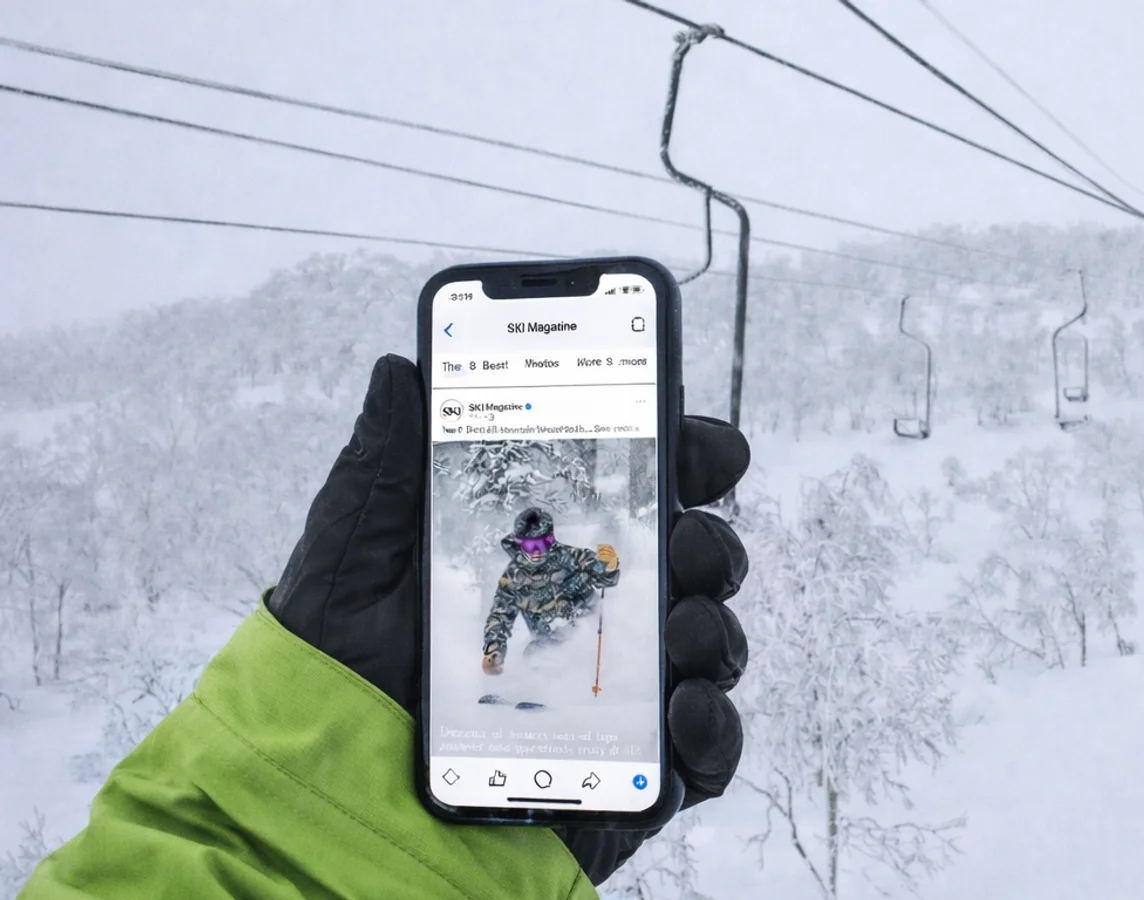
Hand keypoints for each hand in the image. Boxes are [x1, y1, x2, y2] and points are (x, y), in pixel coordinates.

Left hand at [266, 355, 752, 884]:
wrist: (323, 805)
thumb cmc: (332, 678)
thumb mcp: (352, 561)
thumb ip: (384, 469)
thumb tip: (401, 368)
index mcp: (545, 557)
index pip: (635, 495)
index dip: (683, 456)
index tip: (699, 439)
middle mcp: (594, 619)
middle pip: (690, 561)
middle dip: (708, 536)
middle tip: (683, 532)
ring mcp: (620, 695)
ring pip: (710, 644)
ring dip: (714, 623)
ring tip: (680, 625)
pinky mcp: (632, 771)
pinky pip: (704, 751)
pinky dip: (712, 725)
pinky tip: (681, 707)